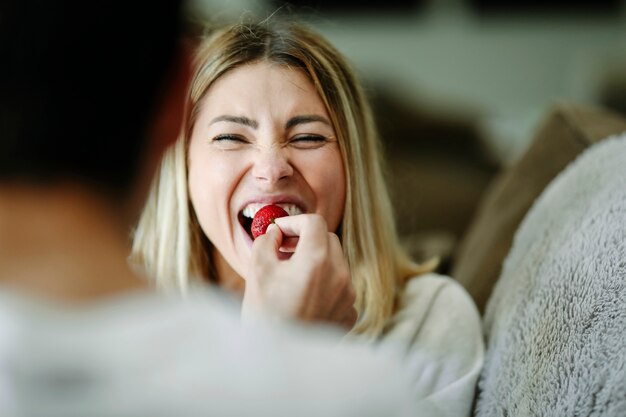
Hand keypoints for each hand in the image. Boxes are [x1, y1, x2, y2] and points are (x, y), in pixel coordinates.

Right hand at [242, 214, 356, 331]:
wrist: (275, 363)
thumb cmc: (264, 315)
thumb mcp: (257, 271)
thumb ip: (266, 241)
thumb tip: (275, 233)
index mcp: (317, 260)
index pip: (314, 222)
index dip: (294, 222)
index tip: (279, 232)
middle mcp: (339, 275)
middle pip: (328, 240)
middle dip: (306, 239)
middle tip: (283, 249)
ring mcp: (347, 296)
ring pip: (336, 263)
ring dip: (317, 261)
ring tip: (292, 274)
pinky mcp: (349, 314)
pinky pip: (340, 287)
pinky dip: (324, 284)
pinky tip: (303, 296)